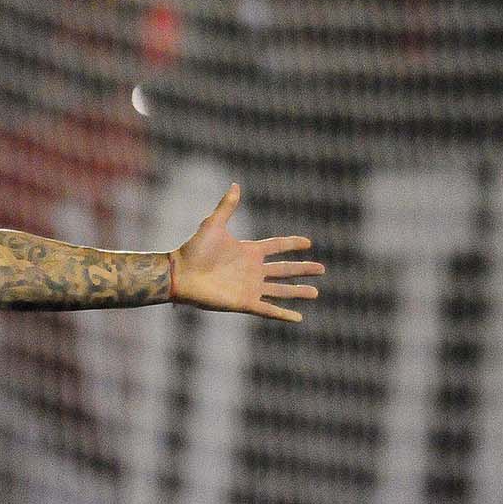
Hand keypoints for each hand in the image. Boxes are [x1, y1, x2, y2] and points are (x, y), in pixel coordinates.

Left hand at [170, 183, 323, 322]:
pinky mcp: (245, 302)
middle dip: (302, 269)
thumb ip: (226, 207)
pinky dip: (283, 314)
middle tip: (322, 269)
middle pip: (284, 269)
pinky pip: (268, 310)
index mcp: (248, 251)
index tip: (308, 243)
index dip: (291, 244)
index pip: (276, 246)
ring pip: (280, 290)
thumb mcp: (213, 225)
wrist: (180, 274)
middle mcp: (252, 270)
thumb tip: (235, 185)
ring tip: (315, 293)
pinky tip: (298, 318)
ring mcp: (250, 287)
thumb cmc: (193, 250)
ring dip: (298, 292)